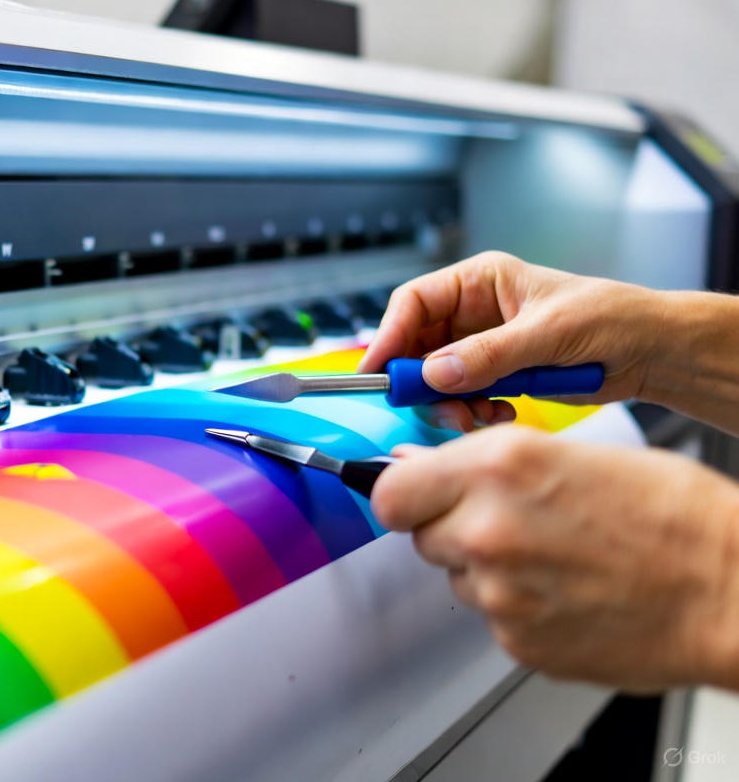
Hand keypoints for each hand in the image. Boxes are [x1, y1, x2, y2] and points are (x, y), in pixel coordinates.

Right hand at [358, 251, 662, 431]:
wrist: (653, 353)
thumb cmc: (612, 319)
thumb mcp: (548, 333)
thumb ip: (489, 354)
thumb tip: (433, 373)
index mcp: (480, 282)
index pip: (414, 303)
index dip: (389, 335)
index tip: (377, 370)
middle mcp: (473, 314)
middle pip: (416, 347)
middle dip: (421, 381)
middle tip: (436, 408)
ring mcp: (482, 348)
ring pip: (435, 380)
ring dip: (449, 403)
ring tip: (477, 416)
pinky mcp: (496, 378)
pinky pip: (462, 399)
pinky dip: (472, 412)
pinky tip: (500, 414)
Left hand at [371, 426, 738, 690]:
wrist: (730, 589)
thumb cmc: (673, 514)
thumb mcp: (570, 453)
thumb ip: (483, 461)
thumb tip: (418, 463)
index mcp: (498, 468)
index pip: (389, 490)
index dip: (400, 493)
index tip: (409, 495)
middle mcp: (486, 529)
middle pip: (419, 535)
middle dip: (448, 527)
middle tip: (503, 522)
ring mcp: (499, 592)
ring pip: (456, 577)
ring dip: (484, 567)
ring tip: (552, 556)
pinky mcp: (517, 641)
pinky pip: (491, 617)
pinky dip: (517, 606)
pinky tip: (565, 590)